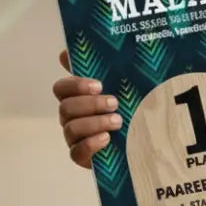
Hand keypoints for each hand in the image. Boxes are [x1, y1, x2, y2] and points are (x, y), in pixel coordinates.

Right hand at [52, 49, 121, 167]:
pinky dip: (90, 144)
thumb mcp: (124, 83)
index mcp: (77, 97)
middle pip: (65, 108)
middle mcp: (72, 116)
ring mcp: (75, 137)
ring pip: (71, 128)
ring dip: (95, 123)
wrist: (143, 137)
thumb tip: (80, 49)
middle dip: (91, 104)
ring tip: (118, 121)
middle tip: (115, 103)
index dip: (75, 85)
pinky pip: (76, 152)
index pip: (61, 88)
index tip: (99, 85)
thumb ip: (107, 66)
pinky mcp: (83, 156)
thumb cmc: (130, 105)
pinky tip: (107, 139)